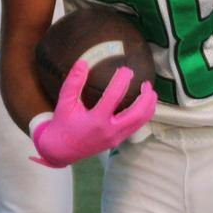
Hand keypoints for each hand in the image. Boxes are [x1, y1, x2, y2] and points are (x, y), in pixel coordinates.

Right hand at [29, 58, 156, 167]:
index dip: (122, 80)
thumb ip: (73, 82)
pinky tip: (143, 105)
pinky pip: (135, 127)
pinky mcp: (117, 141)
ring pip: (140, 122)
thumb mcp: (64, 102)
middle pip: (137, 114)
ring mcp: (115, 138)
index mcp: (95, 120)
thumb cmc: (62, 124)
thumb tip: (83, 62)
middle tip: (146, 83)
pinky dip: (143, 115)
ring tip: (150, 92)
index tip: (127, 69)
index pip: (114, 96)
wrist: (61, 150)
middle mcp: (109, 130)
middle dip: (145, 97)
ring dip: (148, 107)